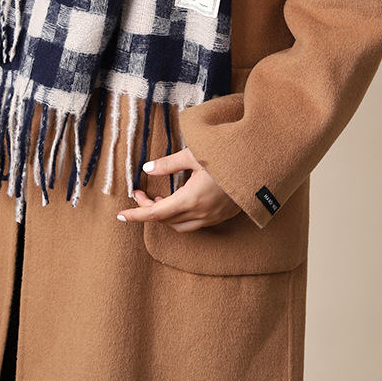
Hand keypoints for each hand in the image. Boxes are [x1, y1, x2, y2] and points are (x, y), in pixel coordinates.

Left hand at [116, 147, 240, 232]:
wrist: (260, 166)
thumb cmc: (227, 157)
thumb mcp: (195, 155)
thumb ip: (168, 163)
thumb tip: (147, 169)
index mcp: (191, 199)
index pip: (155, 214)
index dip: (136, 214)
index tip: (121, 215)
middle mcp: (201, 214)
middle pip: (166, 220)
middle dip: (149, 209)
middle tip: (141, 193)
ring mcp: (213, 217)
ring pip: (180, 226)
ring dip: (166, 215)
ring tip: (159, 198)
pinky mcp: (222, 216)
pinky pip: (195, 223)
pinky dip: (181, 216)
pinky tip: (181, 199)